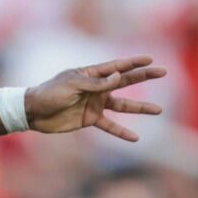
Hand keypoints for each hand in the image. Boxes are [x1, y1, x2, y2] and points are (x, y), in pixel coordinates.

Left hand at [26, 55, 165, 141]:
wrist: (33, 113)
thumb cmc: (50, 93)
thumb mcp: (72, 85)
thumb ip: (96, 83)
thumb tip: (119, 76)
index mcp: (92, 74)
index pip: (117, 66)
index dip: (134, 62)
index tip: (150, 59)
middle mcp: (97, 88)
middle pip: (126, 82)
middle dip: (144, 77)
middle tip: (163, 72)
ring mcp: (95, 104)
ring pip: (123, 106)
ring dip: (140, 108)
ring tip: (159, 110)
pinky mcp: (90, 119)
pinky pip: (109, 126)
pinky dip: (121, 132)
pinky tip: (135, 138)